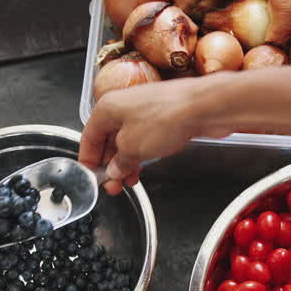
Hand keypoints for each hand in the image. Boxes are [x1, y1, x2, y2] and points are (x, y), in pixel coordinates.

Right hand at [79, 77, 220, 194]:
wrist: (201, 107)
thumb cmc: (166, 117)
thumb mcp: (132, 148)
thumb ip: (119, 162)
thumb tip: (114, 170)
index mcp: (108, 107)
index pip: (89, 136)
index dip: (89, 158)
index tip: (91, 175)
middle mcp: (124, 106)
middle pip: (109, 138)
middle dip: (110, 164)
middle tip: (112, 184)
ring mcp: (144, 110)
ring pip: (128, 140)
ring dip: (127, 162)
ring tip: (129, 180)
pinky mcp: (162, 116)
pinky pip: (145, 138)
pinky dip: (142, 153)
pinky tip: (144, 166)